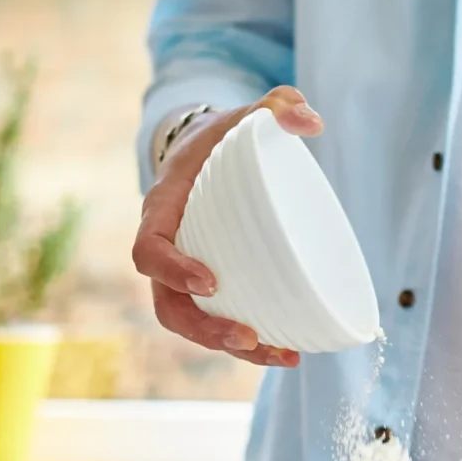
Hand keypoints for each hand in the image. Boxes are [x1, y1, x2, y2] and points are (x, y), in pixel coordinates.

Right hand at [133, 86, 322, 366]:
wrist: (201, 154)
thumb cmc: (220, 137)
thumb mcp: (244, 114)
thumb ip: (277, 106)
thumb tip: (313, 122)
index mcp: (161, 210)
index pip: (148, 250)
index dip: (172, 271)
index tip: (211, 281)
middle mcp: (165, 250)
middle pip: (168, 306)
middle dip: (205, 330)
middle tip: (249, 336)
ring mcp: (181, 275)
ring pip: (192, 324)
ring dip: (232, 348)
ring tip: (283, 355)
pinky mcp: (206, 288)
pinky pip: (215, 322)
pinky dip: (248, 343)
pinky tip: (288, 352)